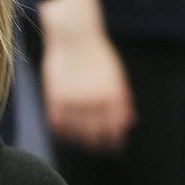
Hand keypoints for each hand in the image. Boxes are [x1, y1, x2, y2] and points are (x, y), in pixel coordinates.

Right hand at [42, 29, 135, 153]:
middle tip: (97, 148)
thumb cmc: (98, 55)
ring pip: (76, 133)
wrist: (75, 35)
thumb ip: (123, 100)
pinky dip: (62, 131)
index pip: (115, 130)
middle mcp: (95, 101)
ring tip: (80, 138)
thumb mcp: (117, 76)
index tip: (113, 147)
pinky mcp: (56, 97)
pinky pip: (58, 125)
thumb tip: (129, 122)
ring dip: (79, 139)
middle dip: (97, 145)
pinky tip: (64, 131)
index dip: (114, 142)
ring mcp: (75, 100)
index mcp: (114, 96)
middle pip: (95, 136)